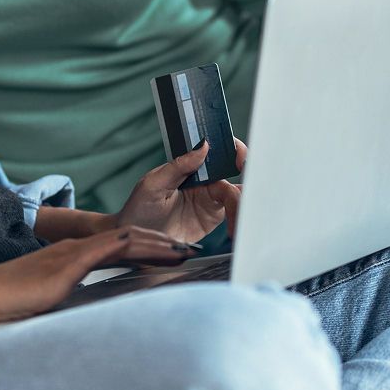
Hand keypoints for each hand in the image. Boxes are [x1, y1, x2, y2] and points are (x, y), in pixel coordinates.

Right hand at [0, 226, 192, 323]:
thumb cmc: (13, 297)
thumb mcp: (52, 290)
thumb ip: (72, 285)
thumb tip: (92, 295)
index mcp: (76, 254)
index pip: (123, 246)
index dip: (152, 248)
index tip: (175, 254)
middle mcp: (79, 248)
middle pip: (131, 239)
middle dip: (163, 244)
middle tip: (190, 248)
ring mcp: (74, 253)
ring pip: (126, 240)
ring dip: (156, 244)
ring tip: (182, 249)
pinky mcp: (68, 263)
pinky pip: (106, 249)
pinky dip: (132, 246)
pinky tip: (149, 247)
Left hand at [114, 138, 247, 244]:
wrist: (138, 243)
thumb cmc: (139, 209)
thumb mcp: (153, 184)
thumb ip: (178, 165)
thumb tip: (203, 146)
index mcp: (188, 167)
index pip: (214, 152)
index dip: (231, 150)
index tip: (240, 156)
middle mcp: (203, 180)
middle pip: (231, 172)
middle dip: (246, 174)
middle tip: (252, 183)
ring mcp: (210, 199)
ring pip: (236, 193)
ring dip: (242, 201)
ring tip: (239, 215)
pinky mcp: (213, 217)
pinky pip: (233, 213)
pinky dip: (239, 216)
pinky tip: (237, 226)